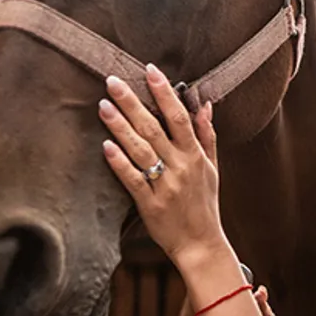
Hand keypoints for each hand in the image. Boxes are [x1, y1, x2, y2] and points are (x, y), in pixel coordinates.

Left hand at [99, 64, 225, 265]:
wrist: (201, 244)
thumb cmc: (205, 205)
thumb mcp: (213, 168)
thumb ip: (207, 135)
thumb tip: (204, 105)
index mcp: (195, 156)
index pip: (179, 117)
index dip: (164, 93)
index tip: (150, 71)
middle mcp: (180, 167)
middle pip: (154, 128)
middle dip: (132, 102)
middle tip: (112, 81)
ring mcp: (164, 186)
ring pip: (140, 150)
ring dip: (121, 127)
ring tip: (103, 106)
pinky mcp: (150, 205)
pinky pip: (132, 180)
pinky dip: (120, 163)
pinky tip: (106, 146)